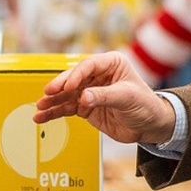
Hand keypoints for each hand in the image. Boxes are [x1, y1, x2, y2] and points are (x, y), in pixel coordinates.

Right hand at [32, 51, 175, 143]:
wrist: (150, 126)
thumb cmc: (145, 105)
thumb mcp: (127, 98)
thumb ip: (104, 96)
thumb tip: (82, 98)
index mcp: (111, 64)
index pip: (88, 65)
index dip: (76, 75)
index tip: (68, 87)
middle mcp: (97, 75)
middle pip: (73, 78)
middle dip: (59, 86)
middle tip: (47, 93)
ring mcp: (90, 91)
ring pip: (66, 94)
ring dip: (52, 101)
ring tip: (40, 107)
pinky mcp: (85, 106)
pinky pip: (66, 107)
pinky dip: (55, 112)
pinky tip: (42, 116)